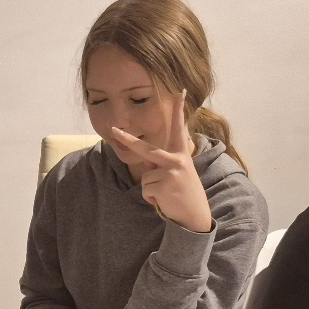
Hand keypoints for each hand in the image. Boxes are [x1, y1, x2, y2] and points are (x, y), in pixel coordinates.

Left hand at [108, 89, 211, 232]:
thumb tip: (148, 162)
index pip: (179, 129)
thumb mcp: (179, 173)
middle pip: (145, 149)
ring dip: (151, 190)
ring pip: (145, 178)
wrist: (195, 216)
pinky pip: (145, 190)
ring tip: (166, 194)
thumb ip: (164, 163)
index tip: (181, 91)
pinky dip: (151, 198)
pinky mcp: (164, 185)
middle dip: (127, 140)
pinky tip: (165, 200)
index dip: (179, 111)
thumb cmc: (184, 193)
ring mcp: (170, 172)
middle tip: (114, 130)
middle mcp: (177, 159)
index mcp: (181, 154)